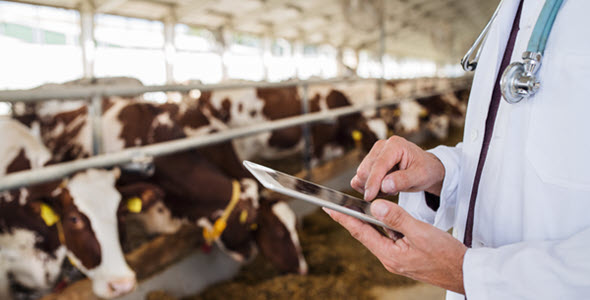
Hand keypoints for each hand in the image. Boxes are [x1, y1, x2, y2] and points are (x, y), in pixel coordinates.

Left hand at [324, 200, 466, 293]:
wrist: (465, 273)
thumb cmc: (447, 255)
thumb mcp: (422, 232)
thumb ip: (398, 218)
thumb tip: (375, 206)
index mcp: (390, 255)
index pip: (360, 232)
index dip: (344, 218)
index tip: (329, 208)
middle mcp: (389, 259)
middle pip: (366, 234)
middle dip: (352, 218)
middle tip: (337, 205)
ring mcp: (397, 259)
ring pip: (378, 235)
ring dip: (370, 221)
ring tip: (357, 207)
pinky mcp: (405, 257)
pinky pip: (389, 238)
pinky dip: (385, 226)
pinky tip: (384, 217)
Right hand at [351, 136, 444, 199]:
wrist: (426, 168)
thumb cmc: (425, 170)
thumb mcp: (420, 177)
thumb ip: (403, 180)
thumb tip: (384, 185)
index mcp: (395, 145)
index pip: (378, 165)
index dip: (373, 182)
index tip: (370, 197)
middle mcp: (381, 146)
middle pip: (365, 170)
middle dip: (374, 186)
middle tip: (392, 192)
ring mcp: (374, 153)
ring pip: (361, 175)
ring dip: (372, 187)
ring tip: (391, 189)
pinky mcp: (370, 161)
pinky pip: (360, 178)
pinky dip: (369, 186)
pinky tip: (384, 188)